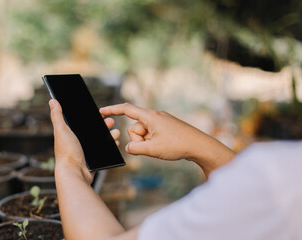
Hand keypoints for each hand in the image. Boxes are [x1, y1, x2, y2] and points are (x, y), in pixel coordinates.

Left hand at [49, 99, 119, 183]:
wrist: (74, 173)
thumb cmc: (66, 152)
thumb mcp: (61, 130)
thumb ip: (57, 116)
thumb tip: (52, 100)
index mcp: (68, 135)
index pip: (81, 123)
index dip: (90, 117)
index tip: (100, 112)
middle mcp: (76, 143)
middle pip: (92, 131)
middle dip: (103, 125)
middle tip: (111, 121)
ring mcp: (84, 153)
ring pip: (99, 141)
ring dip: (109, 135)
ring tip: (116, 132)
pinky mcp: (92, 161)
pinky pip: (103, 152)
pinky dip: (110, 147)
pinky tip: (115, 142)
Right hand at [100, 103, 234, 175]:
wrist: (200, 146)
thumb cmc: (178, 145)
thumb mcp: (152, 149)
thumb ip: (135, 148)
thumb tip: (129, 148)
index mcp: (150, 116)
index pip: (126, 110)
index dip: (112, 110)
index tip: (101, 111)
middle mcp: (154, 116)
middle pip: (135, 128)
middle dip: (138, 140)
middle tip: (152, 147)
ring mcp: (161, 122)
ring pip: (144, 134)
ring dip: (147, 143)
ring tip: (161, 148)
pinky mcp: (166, 128)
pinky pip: (152, 135)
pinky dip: (153, 143)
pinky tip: (165, 147)